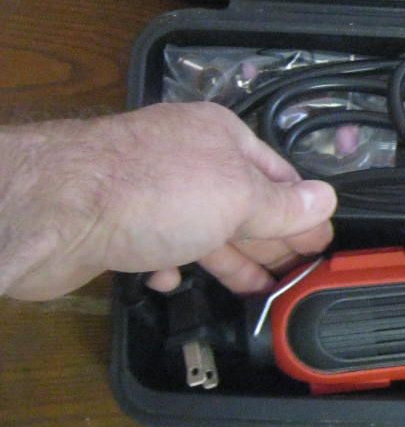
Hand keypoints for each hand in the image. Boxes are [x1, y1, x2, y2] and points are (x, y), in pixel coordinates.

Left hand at [0, 102, 336, 300]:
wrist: (56, 212)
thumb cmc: (158, 194)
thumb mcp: (238, 197)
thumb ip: (283, 205)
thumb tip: (327, 200)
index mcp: (220, 135)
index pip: (278, 174)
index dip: (302, 211)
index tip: (322, 246)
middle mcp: (185, 156)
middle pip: (242, 202)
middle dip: (269, 240)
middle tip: (297, 275)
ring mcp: (147, 189)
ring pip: (201, 227)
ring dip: (228, 259)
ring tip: (257, 291)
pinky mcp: (115, 222)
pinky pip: (155, 245)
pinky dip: (171, 265)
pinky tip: (175, 282)